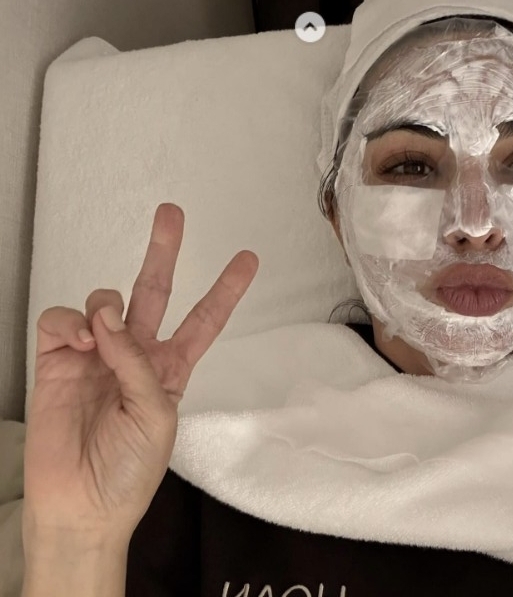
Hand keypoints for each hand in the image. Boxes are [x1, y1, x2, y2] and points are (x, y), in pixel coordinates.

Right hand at [23, 203, 257, 546]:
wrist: (82, 505)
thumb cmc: (129, 470)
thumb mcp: (157, 416)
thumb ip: (138, 364)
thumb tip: (108, 318)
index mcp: (171, 369)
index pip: (204, 320)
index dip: (225, 289)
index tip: (247, 259)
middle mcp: (135, 354)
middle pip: (154, 290)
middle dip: (163, 251)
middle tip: (171, 213)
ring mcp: (96, 354)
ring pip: (105, 299)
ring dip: (106, 306)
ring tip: (101, 335)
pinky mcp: (57, 358)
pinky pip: (63, 319)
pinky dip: (71, 321)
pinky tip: (77, 340)